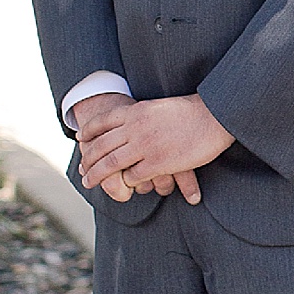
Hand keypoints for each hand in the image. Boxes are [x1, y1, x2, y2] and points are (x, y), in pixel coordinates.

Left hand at [78, 95, 232, 201]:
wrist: (214, 115)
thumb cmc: (192, 110)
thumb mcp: (158, 107)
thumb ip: (142, 115)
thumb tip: (134, 119)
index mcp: (135, 112)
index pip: (103, 121)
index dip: (89, 131)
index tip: (80, 138)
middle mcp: (135, 128)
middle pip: (102, 146)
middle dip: (88, 160)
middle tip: (82, 170)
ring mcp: (144, 146)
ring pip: (111, 163)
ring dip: (97, 175)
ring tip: (88, 182)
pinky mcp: (158, 162)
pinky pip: (133, 176)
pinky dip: (125, 182)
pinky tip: (124, 187)